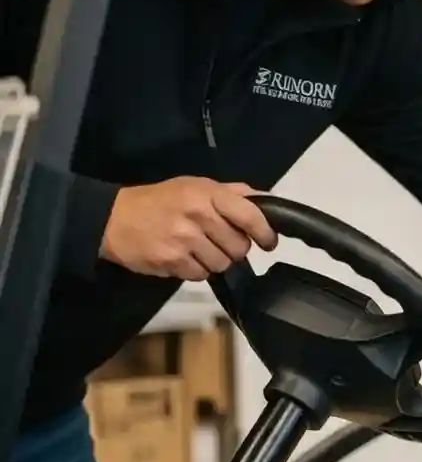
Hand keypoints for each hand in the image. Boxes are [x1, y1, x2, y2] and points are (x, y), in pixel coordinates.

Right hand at [101, 177, 277, 280]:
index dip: (265, 232)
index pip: (251, 215)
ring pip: (222, 264)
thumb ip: (232, 193)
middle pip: (239, 247)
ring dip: (215, 260)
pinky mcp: (172, 261)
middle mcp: (198, 215)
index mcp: (207, 194)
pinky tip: (183, 257)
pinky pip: (201, 275)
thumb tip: (266, 200)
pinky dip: (196, 270)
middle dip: (234, 248)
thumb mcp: (195, 186)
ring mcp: (184, 239)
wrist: (113, 218)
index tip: (268, 242)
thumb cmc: (160, 201)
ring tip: (197, 248)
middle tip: (218, 241)